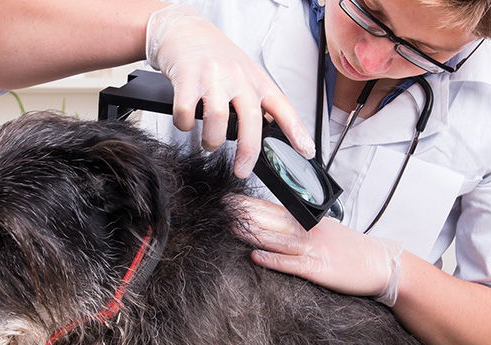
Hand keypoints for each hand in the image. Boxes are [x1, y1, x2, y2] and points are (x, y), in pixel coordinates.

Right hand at [146, 4, 315, 177]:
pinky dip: (185, 125)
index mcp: (255, 79)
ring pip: (216, 119)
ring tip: (208, 143)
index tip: (306, 151)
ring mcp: (212, 76)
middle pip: (250, 119)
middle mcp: (237, 77)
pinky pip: (186, 112)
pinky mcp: (187, 77)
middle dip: (248, 151)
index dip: (297, 131)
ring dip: (211, 141)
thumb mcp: (244, 73)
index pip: (283, 107)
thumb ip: (254, 100)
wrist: (184, 29)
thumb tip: (268, 132)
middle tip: (242, 169)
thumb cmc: (214, 56)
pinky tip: (186, 123)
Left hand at [235, 195, 403, 305]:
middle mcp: (309, 231)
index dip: (249, 204)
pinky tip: (256, 257)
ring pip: (278, 239)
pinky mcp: (319, 268)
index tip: (228, 199)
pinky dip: (274, 260)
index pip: (274, 209)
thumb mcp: (326, 231)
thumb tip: (273, 224)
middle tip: (221, 207)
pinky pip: (293, 263)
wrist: (382, 264)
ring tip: (231, 227)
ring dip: (254, 233)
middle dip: (245, 213)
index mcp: (309, 221)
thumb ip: (301, 227)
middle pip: (272, 220)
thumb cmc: (353, 250)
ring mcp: (314, 249)